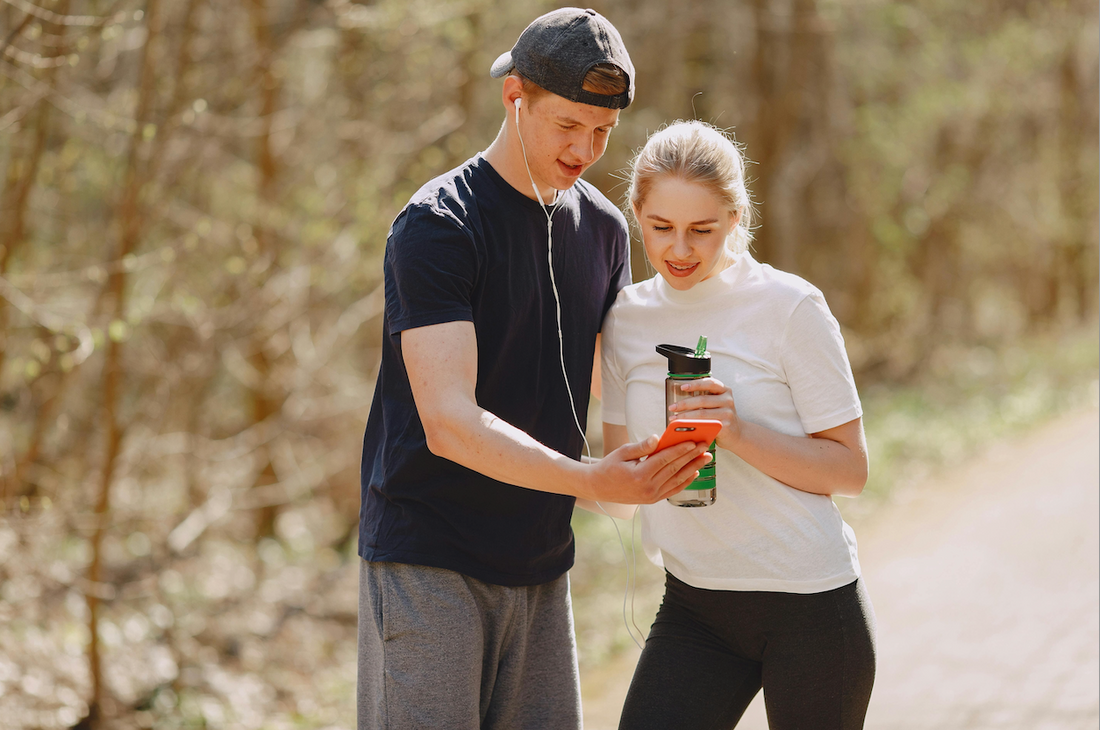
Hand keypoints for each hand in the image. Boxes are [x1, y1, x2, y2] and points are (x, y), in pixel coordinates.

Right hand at [582, 437, 709, 503]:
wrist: (598, 488)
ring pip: (677, 480)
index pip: (665, 460)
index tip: (694, 441)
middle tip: (706, 446)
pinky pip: (673, 490)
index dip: (680, 450)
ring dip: (693, 468)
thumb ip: (642, 446)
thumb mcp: (622, 452)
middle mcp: (648, 488)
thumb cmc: (609, 466)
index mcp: (639, 475)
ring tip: (705, 458)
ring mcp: (651, 496)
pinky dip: (685, 482)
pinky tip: (694, 472)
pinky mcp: (653, 500)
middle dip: (692, 456)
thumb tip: (657, 437)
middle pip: (674, 469)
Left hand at [667, 377, 741, 451]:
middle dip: (684, 404)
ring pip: (702, 413)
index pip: (710, 383)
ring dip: (685, 416)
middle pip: (702, 400)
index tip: (682, 387)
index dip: (695, 384)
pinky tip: (684, 427)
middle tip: (672, 407)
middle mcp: (728, 400)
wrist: (737, 433)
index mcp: (724, 390)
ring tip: (674, 418)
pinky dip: (692, 425)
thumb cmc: (721, 416)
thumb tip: (679, 396)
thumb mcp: (717, 403)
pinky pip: (706, 425)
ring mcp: (728, 413)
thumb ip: (705, 397)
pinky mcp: (725, 426)